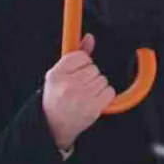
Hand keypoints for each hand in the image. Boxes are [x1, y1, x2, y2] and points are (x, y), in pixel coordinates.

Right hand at [41, 34, 114, 151]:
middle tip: (79, 86)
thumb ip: (76, 54)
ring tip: (85, 94)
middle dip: (90, 76)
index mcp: (56, 74)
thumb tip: (89, 38)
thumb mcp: (59, 75)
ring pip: (102, 79)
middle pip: (94, 68)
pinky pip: (109, 92)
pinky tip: (93, 100)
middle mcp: (68, 84)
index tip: (77, 71)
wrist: (53, 125)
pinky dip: (104, 96)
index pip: (81, 56)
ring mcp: (81, 96)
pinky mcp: (93, 107)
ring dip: (97, 86)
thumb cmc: (57, 97)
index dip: (82, 63)